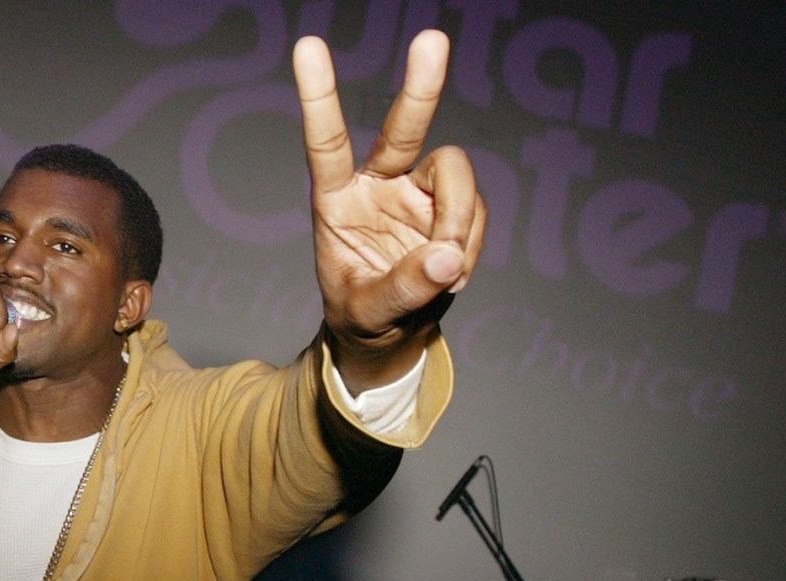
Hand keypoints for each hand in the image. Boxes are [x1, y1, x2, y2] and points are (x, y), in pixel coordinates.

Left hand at [292, 30, 485, 390]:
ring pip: (455, 173)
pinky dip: (470, 244)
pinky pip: (476, 211)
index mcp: (336, 199)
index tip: (309, 46)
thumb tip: (447, 256)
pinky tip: (452, 272)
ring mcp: (418, 192)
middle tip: (432, 41)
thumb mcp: (368, 312)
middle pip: (403, 128)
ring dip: (458, 219)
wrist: (391, 334)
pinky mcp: (451, 207)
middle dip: (420, 87)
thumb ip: (403, 288)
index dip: (319, 95)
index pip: (326, 142)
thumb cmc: (361, 317)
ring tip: (447, 270)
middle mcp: (377, 184)